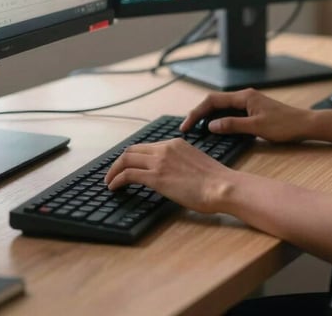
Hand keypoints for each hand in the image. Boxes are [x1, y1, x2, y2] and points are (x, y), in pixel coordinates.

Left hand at [105, 138, 233, 213]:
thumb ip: (181, 162)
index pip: (147, 146)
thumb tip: (173, 174)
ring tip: (109, 182)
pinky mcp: (156, 177)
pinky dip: (117, 180)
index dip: (134, 156)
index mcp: (176, 143)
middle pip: (132, 150)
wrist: (222, 186)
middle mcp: (166, 148)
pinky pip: (128, 175)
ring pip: (126, 160)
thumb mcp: (195, 162)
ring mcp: (160, 161)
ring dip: (114, 171)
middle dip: (119, 162)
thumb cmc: (215, 180)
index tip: (127, 165)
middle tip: (112, 173)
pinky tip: (114, 188)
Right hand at [181, 88, 311, 142]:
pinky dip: (219, 119)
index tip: (186, 125)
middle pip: (215, 102)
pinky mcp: (252, 110)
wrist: (305, 125)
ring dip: (208, 116)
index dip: (197, 112)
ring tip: (196, 129)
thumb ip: (233, 125)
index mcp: (244, 97)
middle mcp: (245, 96)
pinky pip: (230, 112)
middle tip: (187, 128)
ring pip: (222, 107)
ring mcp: (249, 103)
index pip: (213, 101)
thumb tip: (211, 125)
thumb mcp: (256, 128)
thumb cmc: (285, 125)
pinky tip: (215, 129)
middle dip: (199, 113)